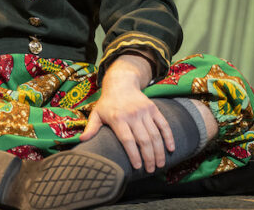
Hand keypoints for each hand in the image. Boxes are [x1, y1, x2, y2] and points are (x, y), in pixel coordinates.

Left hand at [79, 54, 173, 172]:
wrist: (121, 83)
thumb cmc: (107, 103)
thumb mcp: (96, 113)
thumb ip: (91, 128)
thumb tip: (82, 140)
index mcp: (117, 118)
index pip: (127, 140)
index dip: (134, 154)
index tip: (138, 167)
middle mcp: (132, 115)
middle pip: (144, 140)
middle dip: (149, 157)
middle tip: (150, 170)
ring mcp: (144, 111)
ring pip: (155, 135)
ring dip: (159, 151)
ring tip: (160, 164)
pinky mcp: (153, 108)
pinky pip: (163, 124)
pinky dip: (169, 137)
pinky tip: (171, 149)